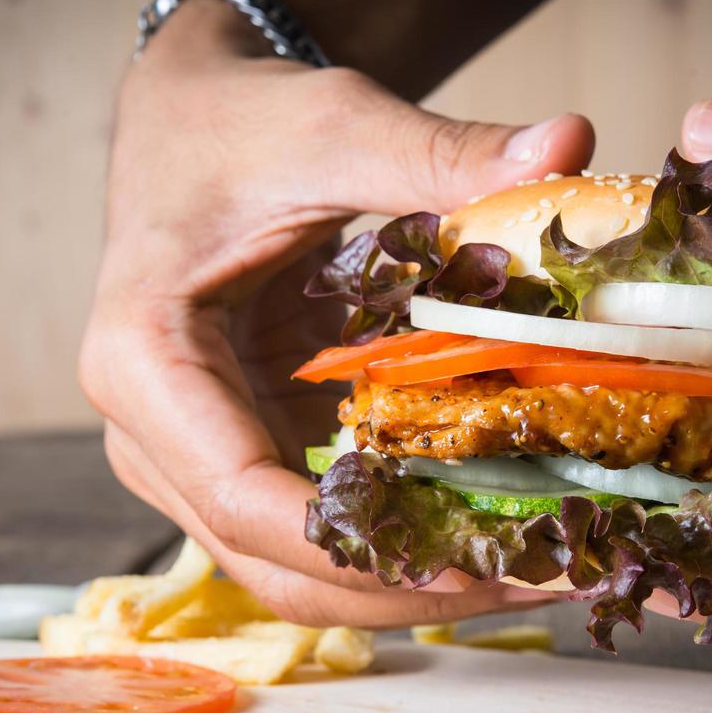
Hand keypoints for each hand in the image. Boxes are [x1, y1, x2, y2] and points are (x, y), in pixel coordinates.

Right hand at [80, 6, 594, 626]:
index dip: (353, 549)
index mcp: (142, 360)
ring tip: (528, 572)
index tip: (464, 564)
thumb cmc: (238, 126)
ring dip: (405, 581)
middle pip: (270, 559)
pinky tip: (487, 530)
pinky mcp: (242, 453)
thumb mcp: (333, 127)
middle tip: (533, 581)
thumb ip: (441, 152)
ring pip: (291, 566)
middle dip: (400, 588)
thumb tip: (569, 144)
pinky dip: (396, 540)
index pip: (240, 495)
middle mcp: (149, 431)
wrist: (190, 124)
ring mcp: (191, 456)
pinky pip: (313, 528)